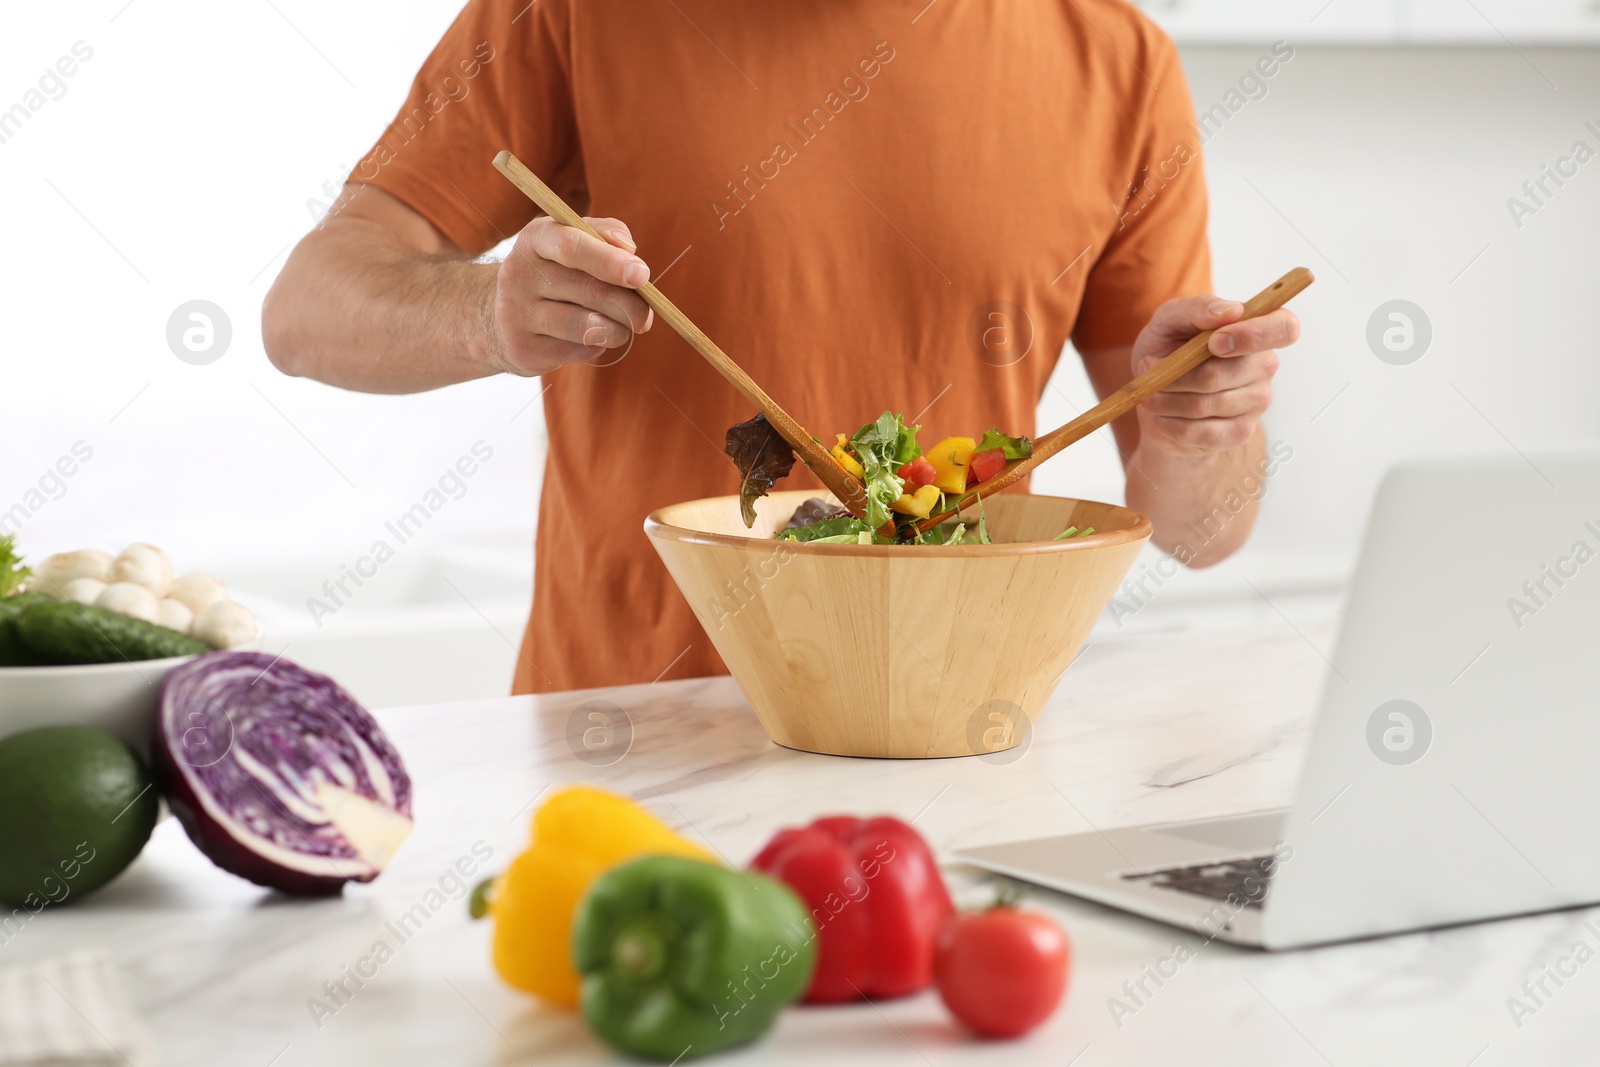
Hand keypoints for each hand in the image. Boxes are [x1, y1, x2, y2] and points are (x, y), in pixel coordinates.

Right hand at [490, 215, 653, 375]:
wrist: (499, 318)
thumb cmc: (553, 274)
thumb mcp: (573, 242)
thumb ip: (605, 235)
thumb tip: (630, 251)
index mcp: (535, 239)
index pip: (571, 245)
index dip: (610, 261)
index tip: (642, 275)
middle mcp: (518, 273)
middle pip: (589, 290)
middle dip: (629, 305)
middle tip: (646, 315)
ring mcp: (516, 313)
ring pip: (587, 325)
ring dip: (618, 330)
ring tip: (623, 328)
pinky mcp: (523, 349)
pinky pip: (579, 350)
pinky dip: (598, 346)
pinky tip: (592, 338)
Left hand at [1129, 296, 1298, 455]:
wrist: (1155, 398)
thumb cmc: (1169, 349)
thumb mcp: (1171, 320)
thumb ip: (1198, 308)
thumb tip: (1231, 311)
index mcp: (1258, 329)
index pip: (1284, 327)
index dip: (1252, 335)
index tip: (1214, 342)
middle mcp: (1265, 366)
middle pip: (1222, 374)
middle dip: (1174, 374)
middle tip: (1148, 367)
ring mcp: (1257, 402)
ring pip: (1203, 404)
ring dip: (1163, 399)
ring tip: (1149, 392)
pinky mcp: (1240, 433)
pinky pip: (1198, 432)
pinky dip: (1167, 423)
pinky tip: (1161, 414)